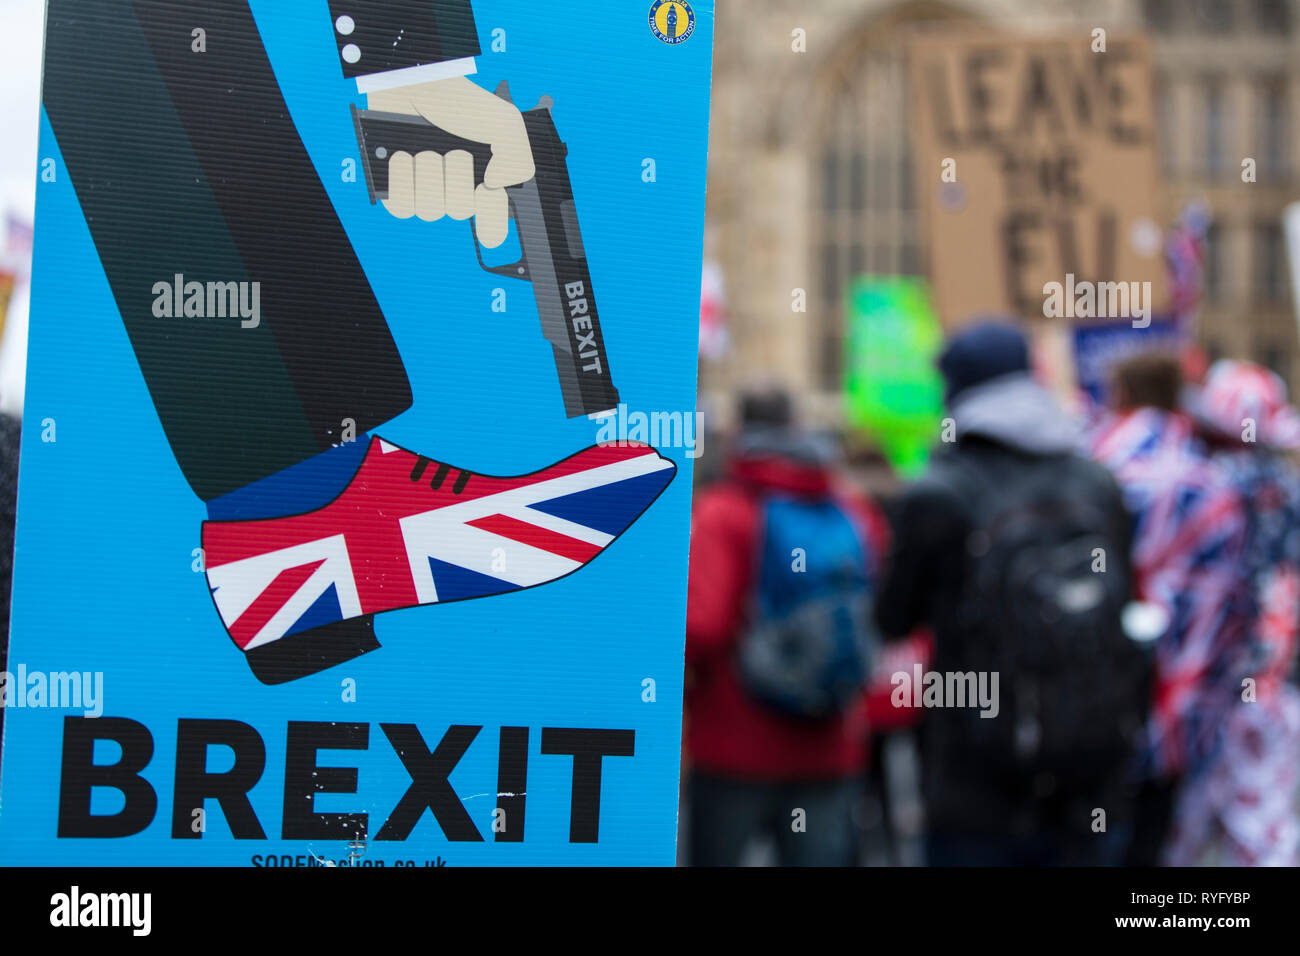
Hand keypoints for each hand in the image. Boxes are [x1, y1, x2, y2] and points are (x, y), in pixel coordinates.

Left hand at [366, 76, 534, 247]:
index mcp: (485, 183)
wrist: (411, 82)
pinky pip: (401, 207)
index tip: (485, 190)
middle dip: (456, 175)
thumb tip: (496, 186)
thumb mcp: (505, 121)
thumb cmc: (457, 100)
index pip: (494, 226)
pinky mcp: (397, 189)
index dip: (492, 219)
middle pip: (460, 211)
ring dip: (428, 172)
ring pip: (430, 210)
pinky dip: (403, 179)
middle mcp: (457, 190)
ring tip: (425, 148)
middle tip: (453, 149)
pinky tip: (403, 156)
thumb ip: (518, 158)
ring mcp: (426, 191)